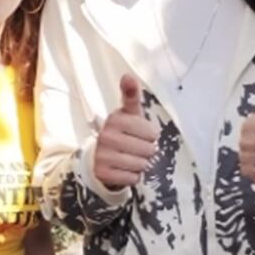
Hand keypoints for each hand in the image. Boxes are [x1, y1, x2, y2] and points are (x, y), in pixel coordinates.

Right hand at [94, 74, 157, 189]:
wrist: (101, 156)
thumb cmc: (123, 132)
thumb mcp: (130, 113)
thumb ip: (131, 95)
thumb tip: (128, 75)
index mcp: (115, 119)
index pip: (153, 133)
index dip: (151, 136)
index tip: (140, 134)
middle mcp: (106, 136)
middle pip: (149, 150)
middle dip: (147, 151)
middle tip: (135, 148)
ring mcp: (102, 155)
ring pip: (142, 165)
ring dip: (140, 164)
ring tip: (130, 158)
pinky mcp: (102, 173)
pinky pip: (133, 178)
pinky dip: (133, 176)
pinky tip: (124, 169)